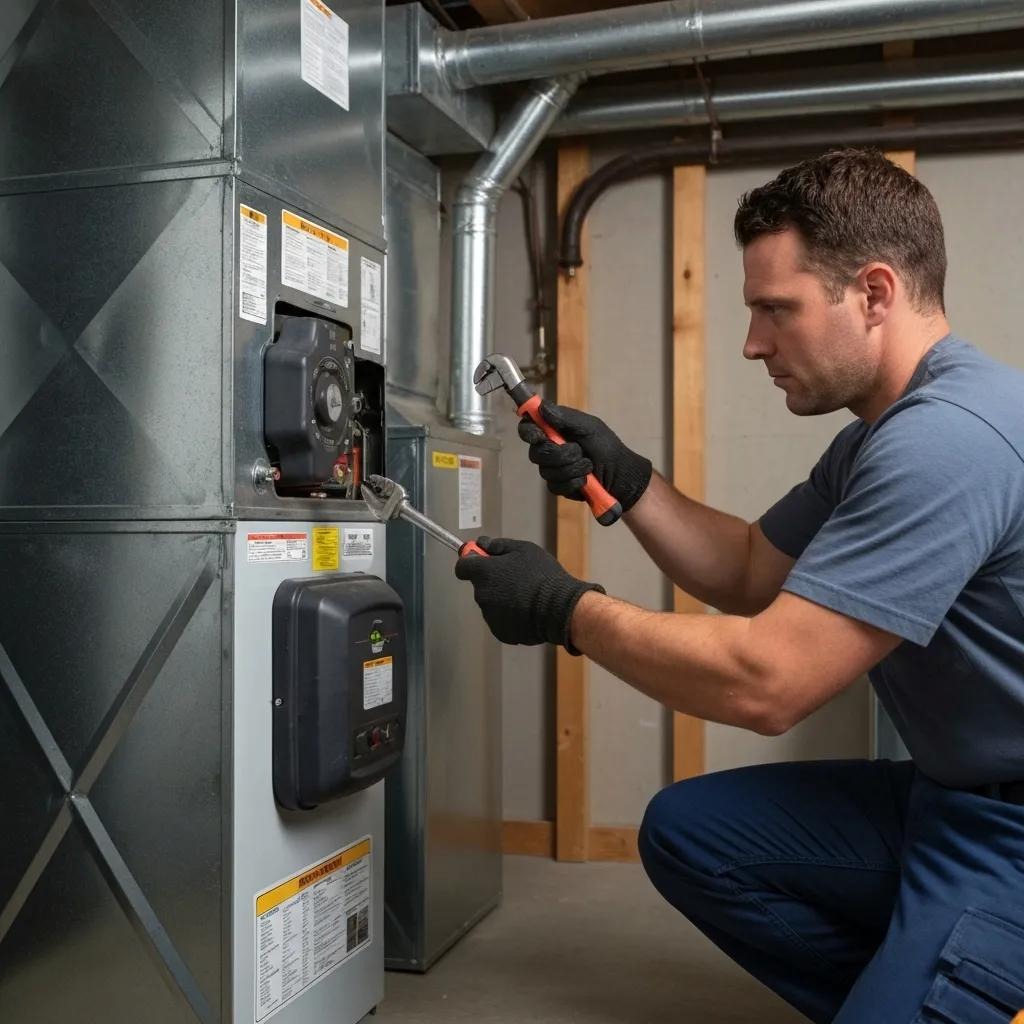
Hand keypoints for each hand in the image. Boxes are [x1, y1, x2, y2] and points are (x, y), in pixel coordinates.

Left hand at [454, 537, 603, 652]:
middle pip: (480, 585)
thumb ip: (498, 545)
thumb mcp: (523, 549)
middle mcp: (482, 595)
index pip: (462, 567)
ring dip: (501, 599)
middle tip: (515, 578)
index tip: (482, 560)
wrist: (560, 608)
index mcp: (484, 573)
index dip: (471, 562)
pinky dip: (509, 616)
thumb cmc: (543, 576)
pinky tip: (526, 610)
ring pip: (490, 604)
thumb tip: (481, 543)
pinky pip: (500, 620)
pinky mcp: (500, 631)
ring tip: (525, 596)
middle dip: (492, 581)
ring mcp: (490, 615)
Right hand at [518, 401, 651, 512]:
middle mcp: (549, 448)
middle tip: (579, 450)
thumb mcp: (589, 428)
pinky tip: (586, 479)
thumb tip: (541, 406)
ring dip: (572, 468)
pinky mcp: (558, 485)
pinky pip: (556, 485)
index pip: (528, 427)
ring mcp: (552, 468)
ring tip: (588, 465)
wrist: (620, 476)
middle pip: (535, 452)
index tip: (537, 436)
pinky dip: (574, 482)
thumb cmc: (606, 447)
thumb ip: (565, 418)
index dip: (528, 431)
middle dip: (560, 454)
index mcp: (554, 430)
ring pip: (546, 471)